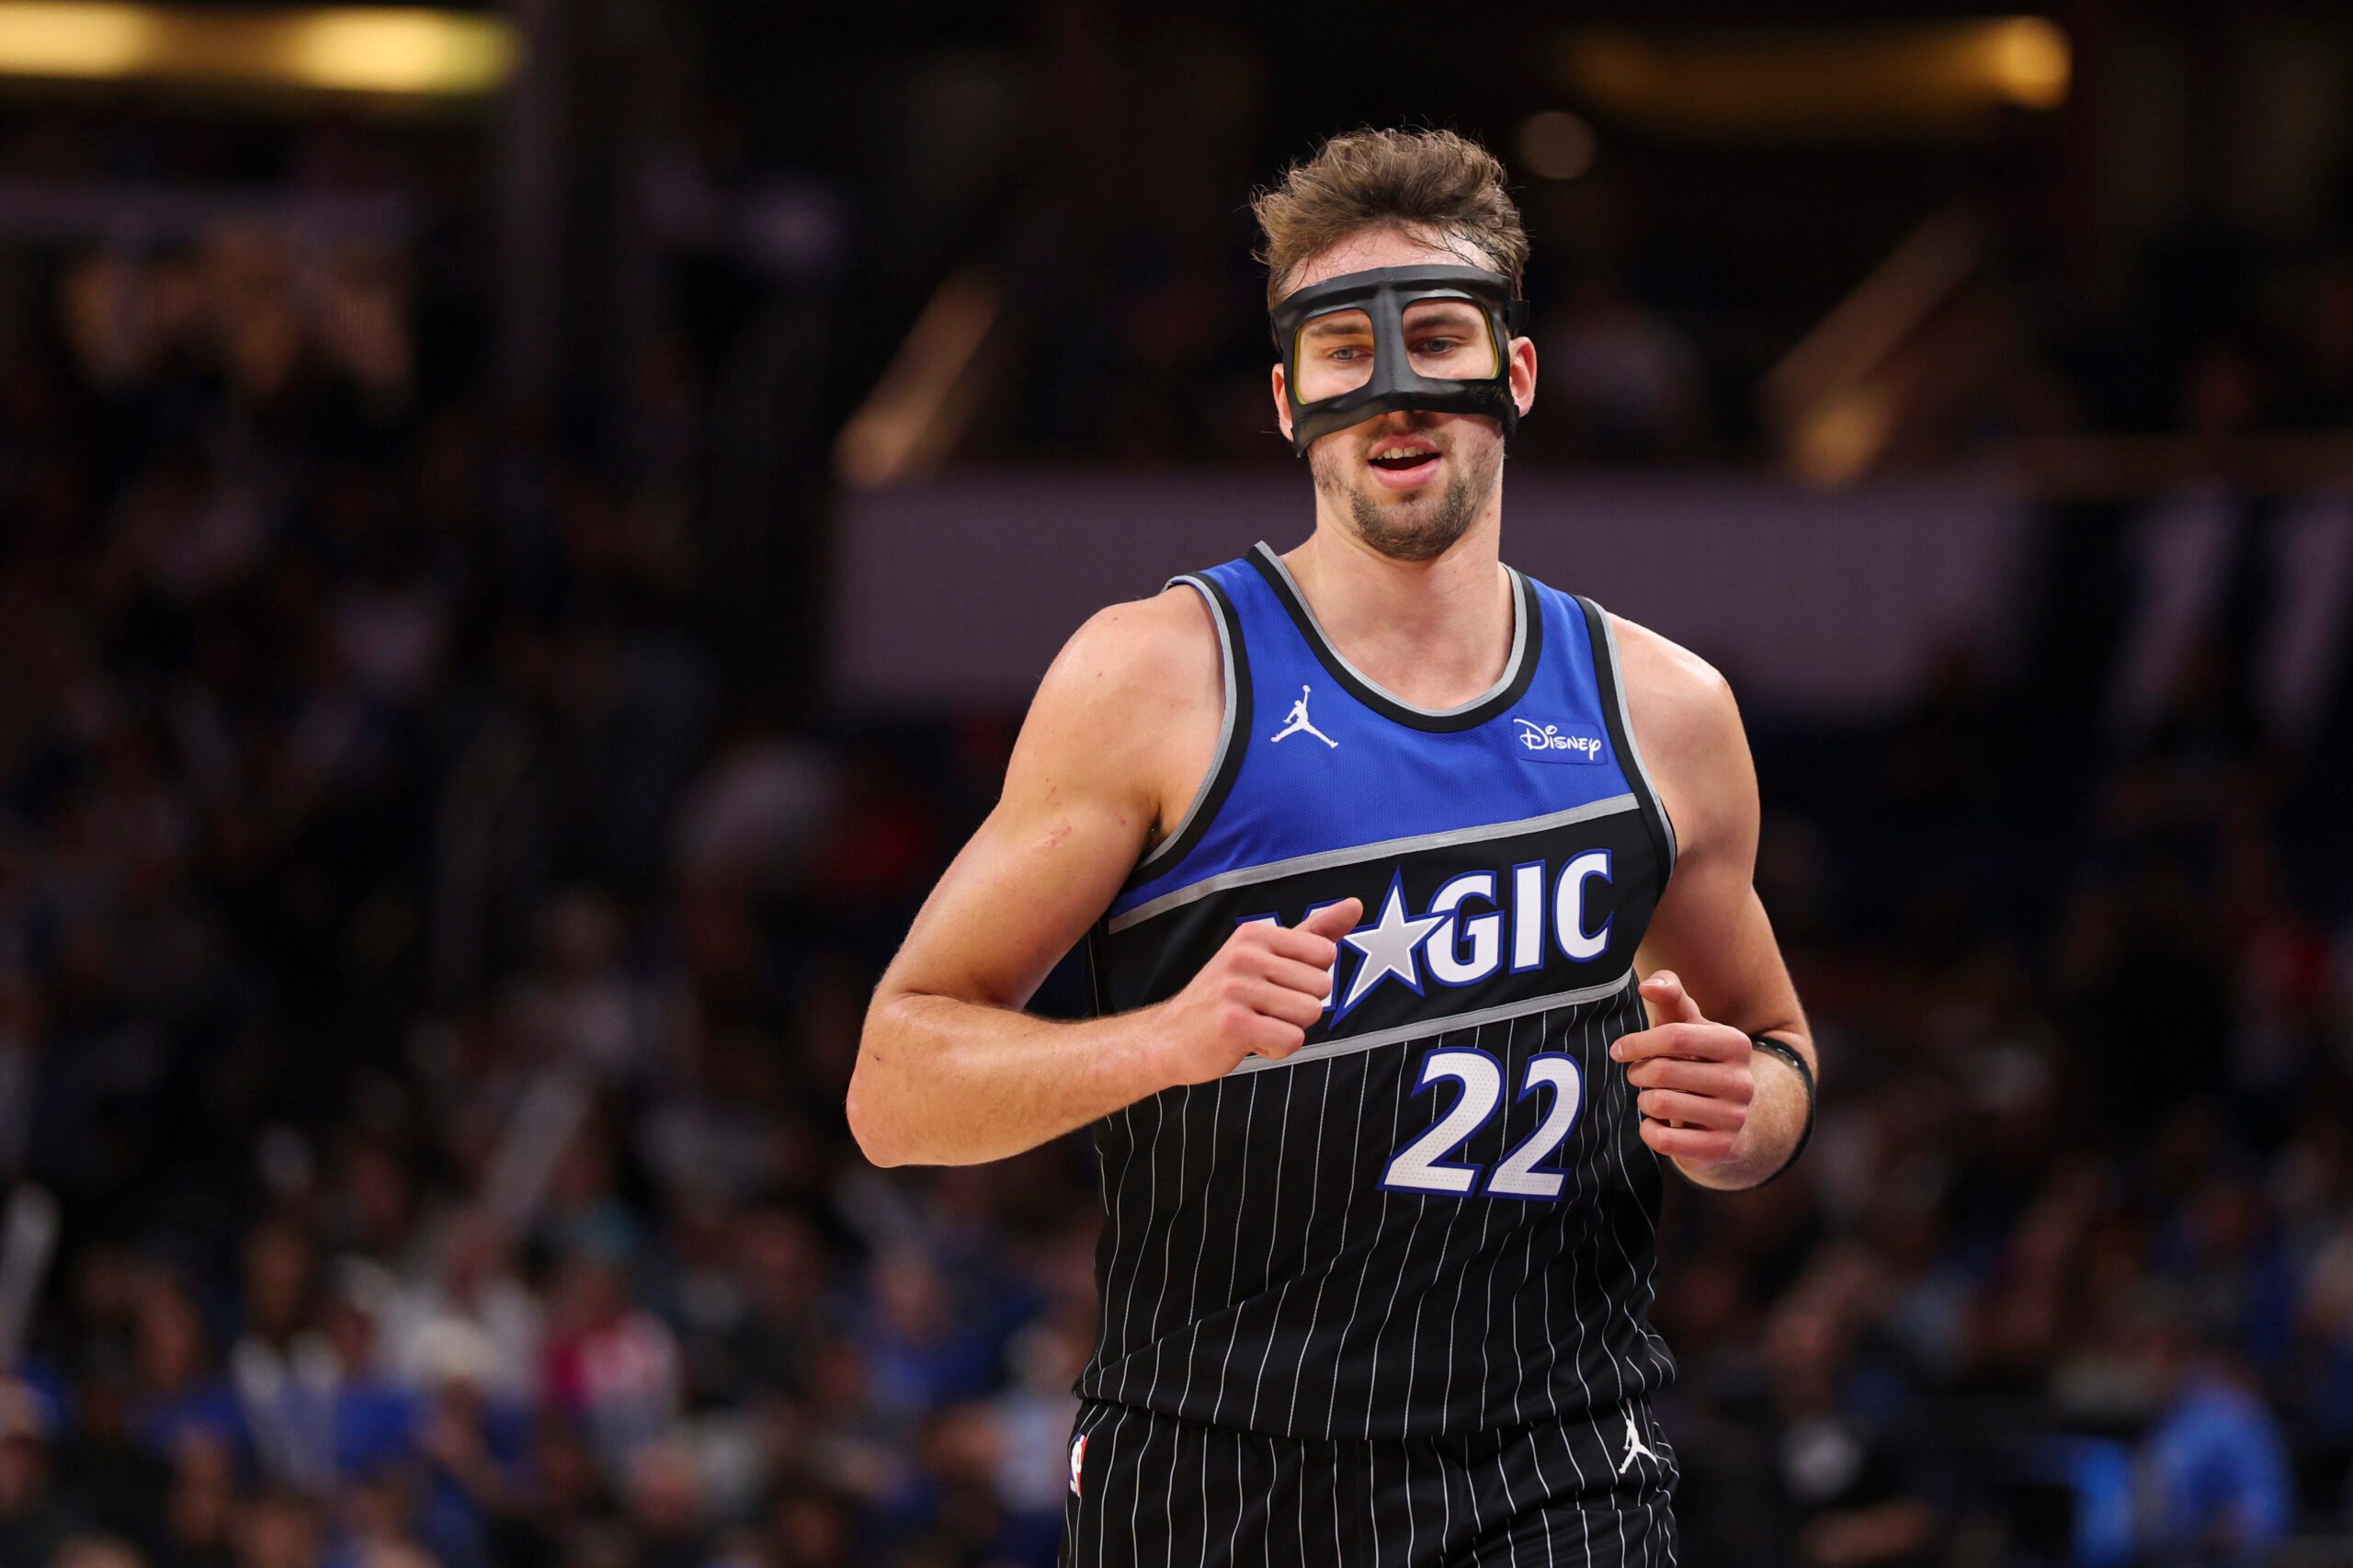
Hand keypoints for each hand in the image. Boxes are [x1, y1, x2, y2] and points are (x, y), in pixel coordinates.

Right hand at [1149, 898, 1362, 1084]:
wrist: (1169, 1038)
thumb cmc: (1227, 997)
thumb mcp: (1267, 956)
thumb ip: (1315, 932)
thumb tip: (1356, 905)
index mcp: (1255, 933)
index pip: (1326, 955)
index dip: (1309, 980)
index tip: (1274, 986)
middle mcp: (1244, 955)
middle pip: (1322, 987)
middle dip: (1299, 1007)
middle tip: (1261, 1010)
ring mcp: (1236, 989)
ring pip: (1309, 1014)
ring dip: (1289, 1029)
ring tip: (1255, 1025)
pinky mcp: (1233, 1024)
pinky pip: (1291, 1040)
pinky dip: (1276, 1050)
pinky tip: (1248, 1042)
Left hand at [1610, 970, 1754, 1167]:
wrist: (1723, 1117)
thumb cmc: (1696, 1060)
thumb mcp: (1687, 1024)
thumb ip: (1670, 994)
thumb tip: (1648, 986)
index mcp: (1735, 1044)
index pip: (1674, 1036)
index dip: (1637, 1042)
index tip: (1619, 1050)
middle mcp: (1742, 1081)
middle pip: (1662, 1071)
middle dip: (1638, 1072)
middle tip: (1638, 1075)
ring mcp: (1735, 1118)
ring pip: (1659, 1104)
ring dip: (1644, 1101)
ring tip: (1652, 1098)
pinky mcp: (1721, 1149)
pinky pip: (1663, 1139)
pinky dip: (1648, 1130)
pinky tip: (1657, 1124)